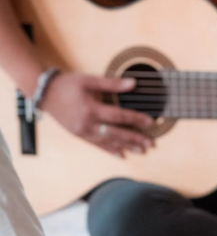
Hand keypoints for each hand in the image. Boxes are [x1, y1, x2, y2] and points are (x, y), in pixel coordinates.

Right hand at [41, 72, 155, 157]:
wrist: (45, 94)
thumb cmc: (68, 84)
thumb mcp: (90, 80)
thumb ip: (112, 84)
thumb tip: (133, 83)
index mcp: (91, 109)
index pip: (119, 116)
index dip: (136, 119)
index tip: (151, 122)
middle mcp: (87, 124)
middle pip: (116, 134)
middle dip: (135, 139)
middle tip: (151, 144)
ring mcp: (83, 132)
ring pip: (108, 142)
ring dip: (126, 147)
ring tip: (142, 151)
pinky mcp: (80, 136)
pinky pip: (98, 145)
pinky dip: (110, 150)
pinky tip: (122, 154)